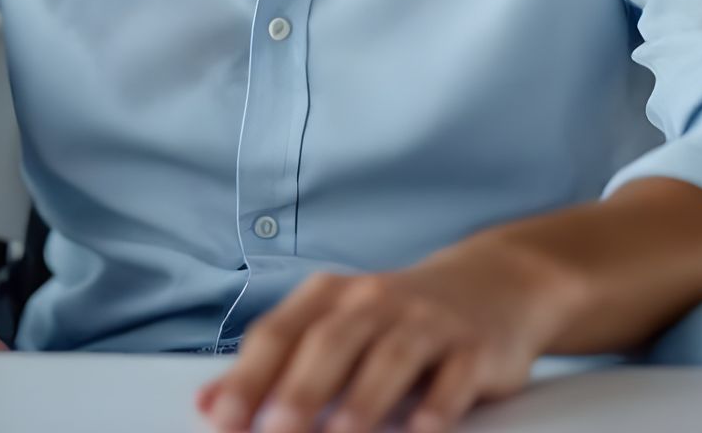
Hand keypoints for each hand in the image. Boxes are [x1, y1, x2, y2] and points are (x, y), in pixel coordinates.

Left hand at [193, 239, 562, 432]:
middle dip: (302, 389)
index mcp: (333, 297)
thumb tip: (207, 403)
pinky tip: (423, 430)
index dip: (249, 376)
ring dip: (363, 402)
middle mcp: (377, 301)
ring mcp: (428, 321)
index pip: (281, 332)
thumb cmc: (398, 316)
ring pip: (391, 357)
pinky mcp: (474, 346)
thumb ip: (275, 363)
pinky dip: (437, 405)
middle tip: (275, 431)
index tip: (222, 418)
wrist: (494, 283)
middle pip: (332, 341)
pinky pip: (454, 376)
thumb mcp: (335, 325)